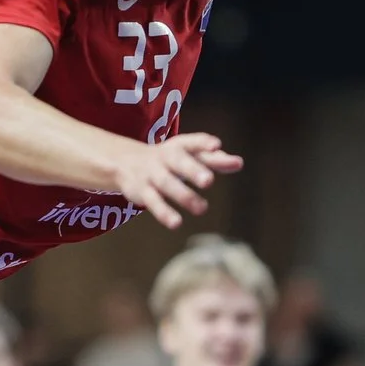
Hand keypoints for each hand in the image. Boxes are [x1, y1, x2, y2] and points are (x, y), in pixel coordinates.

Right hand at [112, 132, 241, 229]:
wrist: (125, 162)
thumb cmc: (170, 160)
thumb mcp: (189, 155)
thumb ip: (214, 160)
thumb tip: (239, 163)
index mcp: (180, 146)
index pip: (192, 142)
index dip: (203, 143)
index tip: (216, 145)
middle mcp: (166, 158)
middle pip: (179, 162)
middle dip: (192, 170)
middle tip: (208, 180)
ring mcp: (153, 174)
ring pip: (167, 184)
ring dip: (183, 195)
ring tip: (202, 208)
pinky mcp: (142, 192)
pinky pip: (153, 202)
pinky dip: (164, 212)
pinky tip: (176, 223)